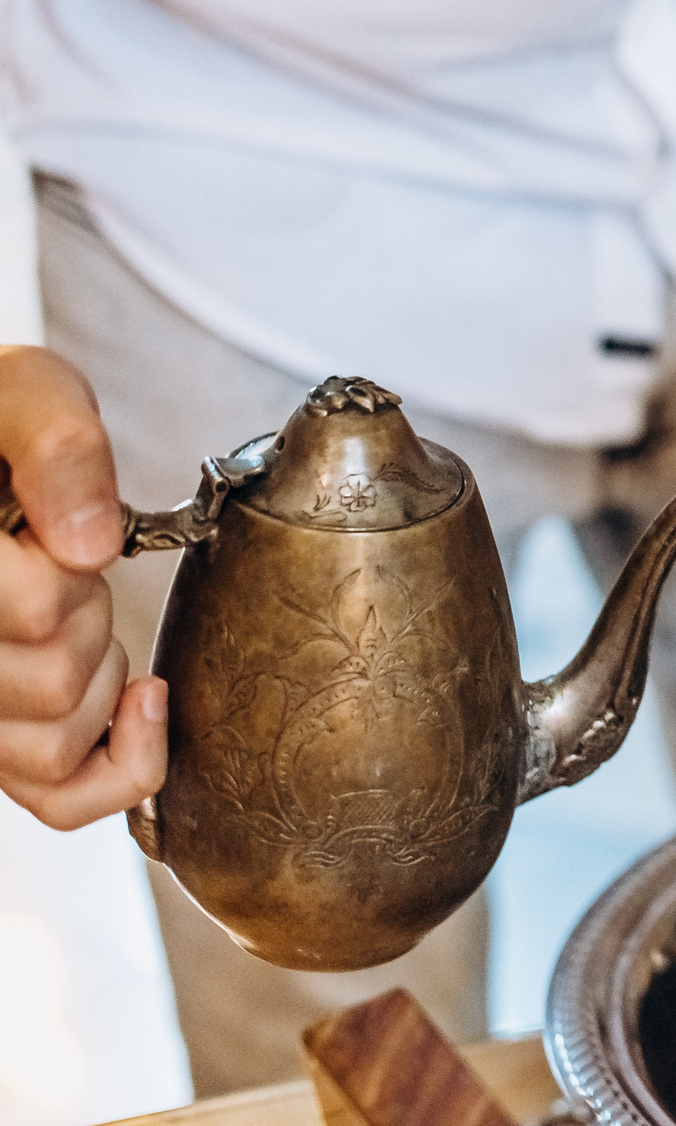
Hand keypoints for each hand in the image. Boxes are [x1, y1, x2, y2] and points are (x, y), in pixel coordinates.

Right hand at [0, 347, 165, 828]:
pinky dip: (123, 759)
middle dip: (89, 614)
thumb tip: (89, 543)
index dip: (76, 559)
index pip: (41, 607)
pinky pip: (64, 798)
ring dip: (97, 673)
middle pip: (55, 680)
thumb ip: (54, 445)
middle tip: (62, 561)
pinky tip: (141, 693)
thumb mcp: (21, 392)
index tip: (56, 525)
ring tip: (69, 608)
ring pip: (57, 746)